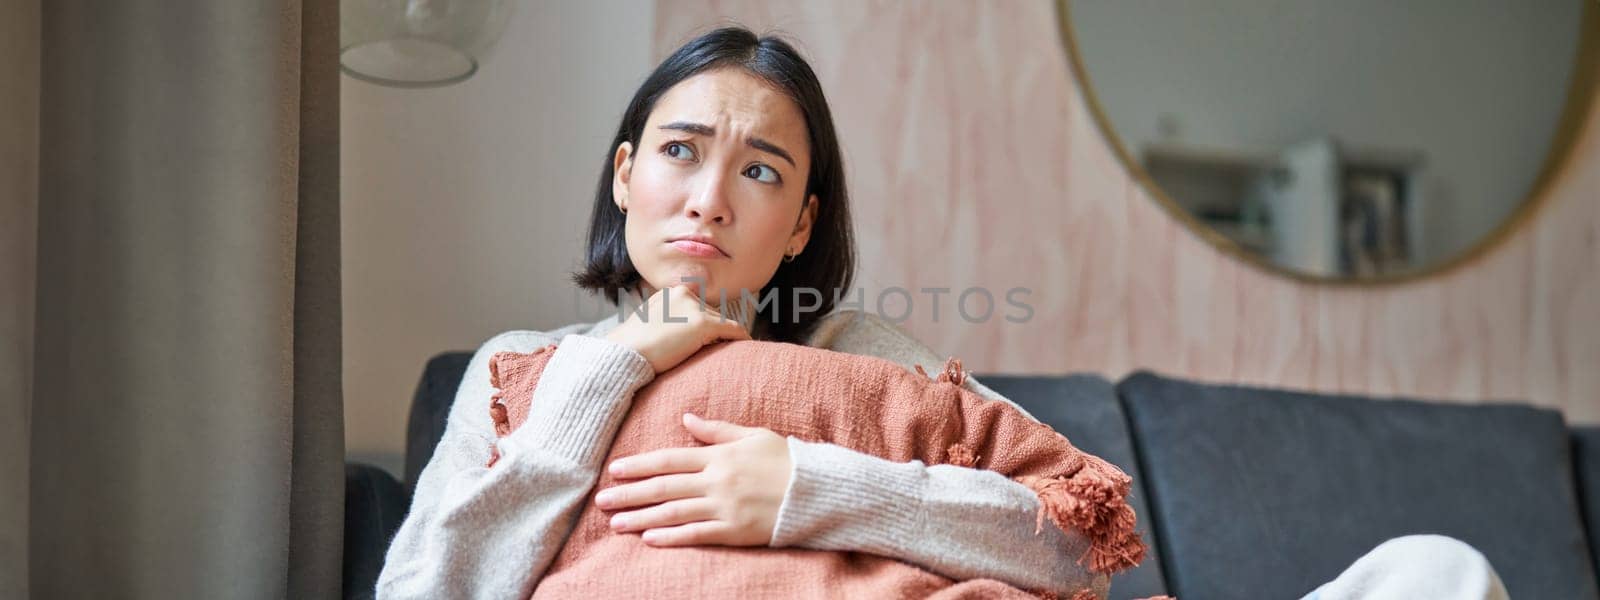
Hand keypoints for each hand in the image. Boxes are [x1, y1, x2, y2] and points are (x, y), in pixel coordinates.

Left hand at [593, 412, 791, 546]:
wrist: (817, 491)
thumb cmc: (785, 460)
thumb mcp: (752, 435)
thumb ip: (717, 430)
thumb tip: (687, 417)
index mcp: (718, 456)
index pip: (669, 459)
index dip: (639, 465)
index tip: (614, 470)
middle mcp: (716, 481)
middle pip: (663, 487)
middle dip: (629, 494)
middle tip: (601, 501)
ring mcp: (724, 507)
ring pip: (674, 513)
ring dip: (641, 518)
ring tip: (616, 524)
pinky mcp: (735, 531)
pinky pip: (697, 534)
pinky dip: (672, 537)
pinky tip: (649, 539)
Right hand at [604, 284, 750, 373]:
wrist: (625, 354)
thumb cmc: (632, 346)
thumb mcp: (648, 324)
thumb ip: (666, 320)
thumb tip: (682, 332)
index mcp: (671, 293)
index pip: (697, 306)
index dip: (705, 322)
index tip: (713, 336)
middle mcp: (684, 294)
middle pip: (711, 314)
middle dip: (714, 332)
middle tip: (721, 349)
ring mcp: (694, 308)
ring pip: (721, 323)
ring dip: (724, 338)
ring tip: (732, 352)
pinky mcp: (702, 323)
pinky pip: (733, 330)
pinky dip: (742, 338)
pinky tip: (748, 346)